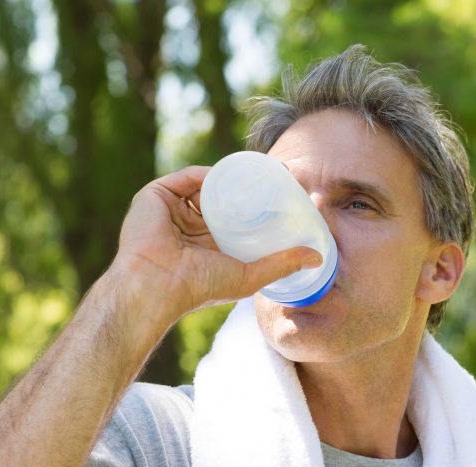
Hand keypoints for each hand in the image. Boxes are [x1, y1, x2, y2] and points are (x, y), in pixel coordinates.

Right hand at [108, 164, 322, 334]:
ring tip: (260, 170)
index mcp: (205, 243)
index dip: (260, 204)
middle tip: (278, 175)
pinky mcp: (155, 196)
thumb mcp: (249, 275)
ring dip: (232, 176)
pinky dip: (209, 172)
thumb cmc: (199, 288)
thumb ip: (282, 265)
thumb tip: (319, 258)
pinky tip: (232, 171)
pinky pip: (187, 177)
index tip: (286, 192)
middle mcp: (187, 224)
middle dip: (249, 186)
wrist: (156, 285)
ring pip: (207, 185)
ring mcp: (171, 209)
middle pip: (224, 197)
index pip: (236, 216)